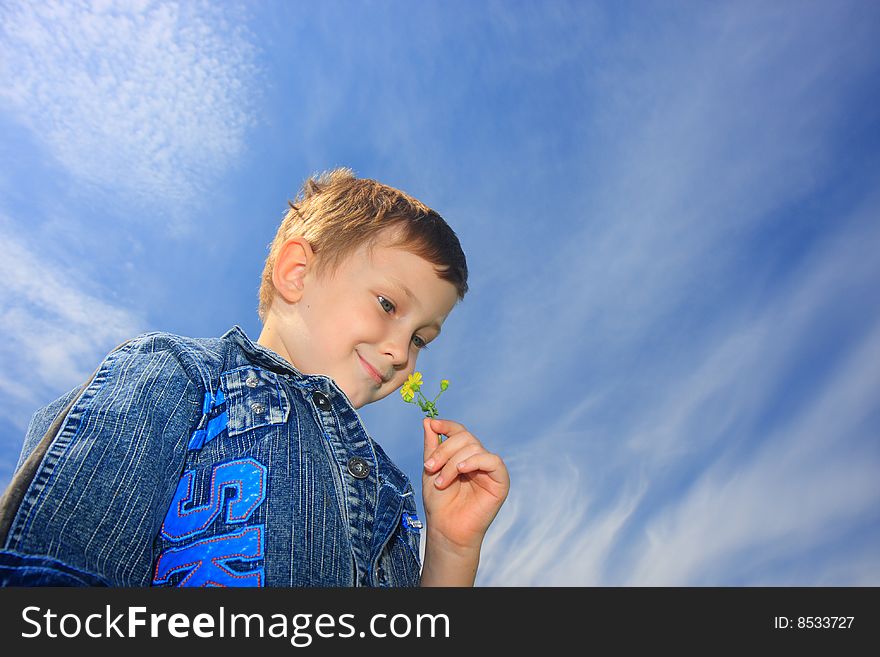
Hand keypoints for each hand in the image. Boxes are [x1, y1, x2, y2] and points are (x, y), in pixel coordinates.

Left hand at [421, 417, 509, 552]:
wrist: (446, 529)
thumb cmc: (439, 503)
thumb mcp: (431, 470)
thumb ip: (432, 446)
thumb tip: (428, 420)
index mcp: (463, 455)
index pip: (459, 432)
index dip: (447, 426)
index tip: (433, 424)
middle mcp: (478, 459)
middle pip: (465, 438)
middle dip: (444, 450)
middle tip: (430, 467)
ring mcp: (490, 470)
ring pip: (474, 448)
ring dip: (452, 462)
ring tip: (441, 482)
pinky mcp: (500, 481)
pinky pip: (492, 461)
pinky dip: (475, 461)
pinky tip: (461, 470)